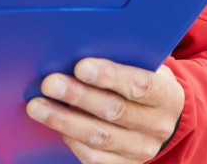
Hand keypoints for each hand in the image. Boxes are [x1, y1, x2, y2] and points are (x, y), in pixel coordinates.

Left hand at [26, 58, 184, 163]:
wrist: (163, 120)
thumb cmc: (145, 82)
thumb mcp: (147, 68)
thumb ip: (125, 60)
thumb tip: (80, 52)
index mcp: (168, 96)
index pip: (140, 85)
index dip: (110, 76)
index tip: (81, 66)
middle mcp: (158, 126)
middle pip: (114, 111)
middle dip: (78, 96)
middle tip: (50, 83)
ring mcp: (142, 149)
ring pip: (99, 136)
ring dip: (64, 120)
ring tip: (38, 106)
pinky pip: (93, 157)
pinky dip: (71, 139)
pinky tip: (55, 124)